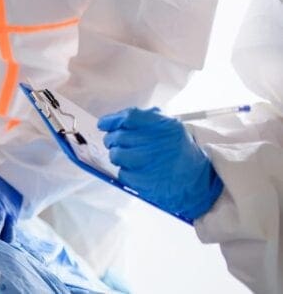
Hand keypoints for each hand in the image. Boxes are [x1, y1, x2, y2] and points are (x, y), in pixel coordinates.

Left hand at [98, 107, 223, 220]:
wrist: (197, 183)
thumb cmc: (180, 153)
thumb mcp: (172, 129)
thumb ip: (149, 120)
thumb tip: (118, 118)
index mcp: (164, 126)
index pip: (129, 117)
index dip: (112, 119)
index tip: (103, 124)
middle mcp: (156, 142)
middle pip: (118, 136)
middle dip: (111, 139)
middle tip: (114, 142)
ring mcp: (149, 163)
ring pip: (116, 154)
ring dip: (116, 155)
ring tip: (126, 157)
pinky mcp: (143, 181)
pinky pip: (121, 172)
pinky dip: (125, 171)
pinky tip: (136, 170)